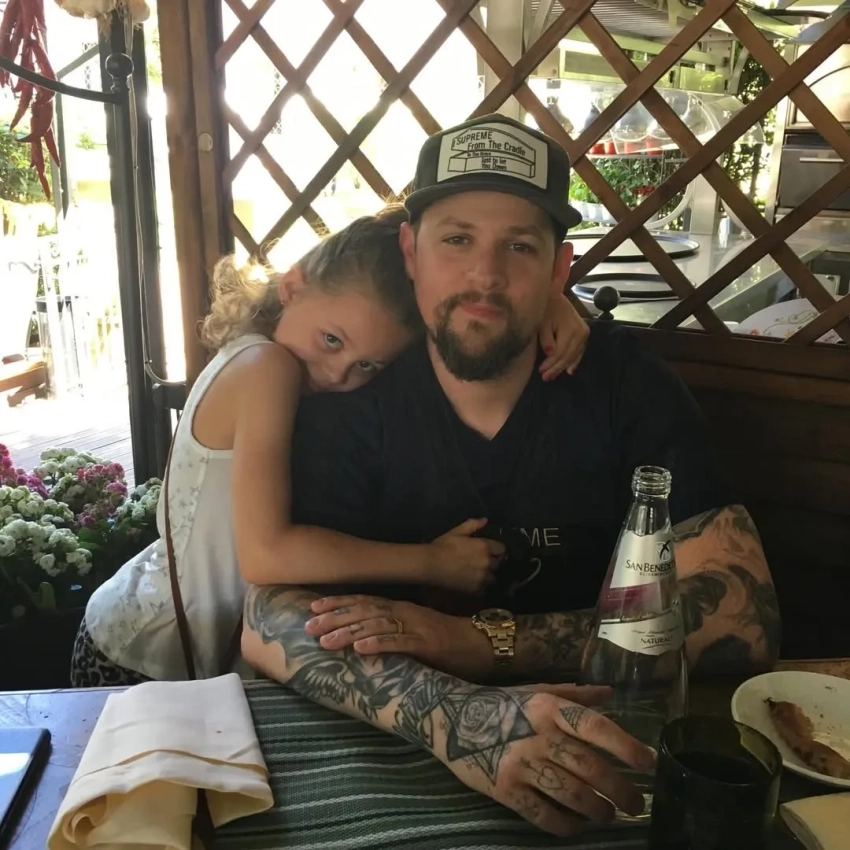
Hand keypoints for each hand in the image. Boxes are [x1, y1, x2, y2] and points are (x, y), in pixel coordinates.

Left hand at [305, 594, 491, 679]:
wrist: (482, 642)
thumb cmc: (447, 639)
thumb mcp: (414, 630)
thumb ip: (392, 629)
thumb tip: (364, 635)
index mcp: (400, 607)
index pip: (363, 602)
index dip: (337, 603)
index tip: (312, 606)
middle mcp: (404, 612)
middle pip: (363, 611)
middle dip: (334, 618)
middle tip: (307, 625)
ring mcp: (415, 626)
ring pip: (376, 626)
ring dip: (349, 633)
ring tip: (326, 640)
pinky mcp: (426, 643)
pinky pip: (400, 643)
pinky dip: (380, 644)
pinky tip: (361, 648)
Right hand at [429, 518, 504, 593]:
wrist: (431, 565)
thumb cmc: (442, 546)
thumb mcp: (456, 532)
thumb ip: (472, 525)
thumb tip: (485, 520)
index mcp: (484, 546)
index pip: (502, 549)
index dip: (497, 549)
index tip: (491, 550)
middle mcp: (487, 562)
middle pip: (498, 564)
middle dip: (493, 563)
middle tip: (483, 562)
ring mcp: (482, 577)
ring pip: (493, 578)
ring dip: (488, 576)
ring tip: (479, 575)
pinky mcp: (475, 589)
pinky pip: (484, 589)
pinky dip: (481, 586)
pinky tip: (472, 583)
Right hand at [436, 682, 654, 836]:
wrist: (449, 718)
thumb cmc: (500, 704)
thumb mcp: (536, 692)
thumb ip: (574, 695)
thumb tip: (611, 694)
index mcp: (548, 707)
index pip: (596, 727)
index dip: (627, 747)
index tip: (650, 763)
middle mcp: (537, 734)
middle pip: (589, 767)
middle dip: (620, 789)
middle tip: (637, 803)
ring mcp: (519, 763)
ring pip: (571, 794)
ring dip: (598, 810)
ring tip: (609, 814)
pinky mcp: (504, 789)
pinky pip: (543, 815)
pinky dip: (566, 825)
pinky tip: (577, 825)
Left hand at [538, 294, 588, 379]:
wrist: (556, 296)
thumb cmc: (546, 308)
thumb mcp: (542, 322)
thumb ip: (546, 338)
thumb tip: (551, 353)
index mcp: (571, 329)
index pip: (560, 352)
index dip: (550, 364)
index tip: (540, 372)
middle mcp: (581, 332)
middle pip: (568, 356)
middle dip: (556, 368)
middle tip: (545, 378)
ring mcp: (584, 333)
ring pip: (574, 355)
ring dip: (563, 367)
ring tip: (552, 376)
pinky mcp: (584, 334)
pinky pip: (580, 351)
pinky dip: (574, 361)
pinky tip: (570, 371)